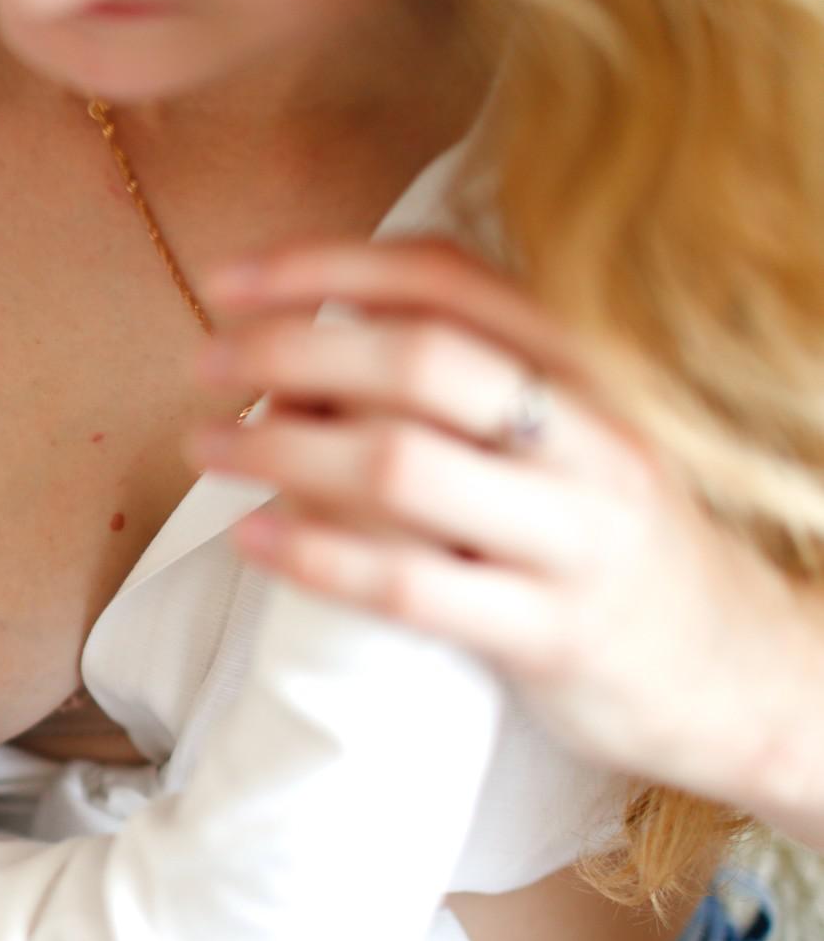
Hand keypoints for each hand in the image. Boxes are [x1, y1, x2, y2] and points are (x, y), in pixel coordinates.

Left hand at [184, 237, 823, 836]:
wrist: (737, 671)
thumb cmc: (605, 541)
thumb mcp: (561, 442)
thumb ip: (459, 392)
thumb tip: (297, 362)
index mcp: (584, 369)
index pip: (448, 279)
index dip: (328, 268)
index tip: (228, 279)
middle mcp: (587, 436)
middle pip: (423, 358)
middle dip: (293, 347)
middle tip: (202, 363)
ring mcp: (573, 536)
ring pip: (406, 467)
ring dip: (283, 448)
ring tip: (207, 448)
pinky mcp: (548, 633)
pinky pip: (412, 585)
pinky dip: (317, 555)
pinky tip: (252, 540)